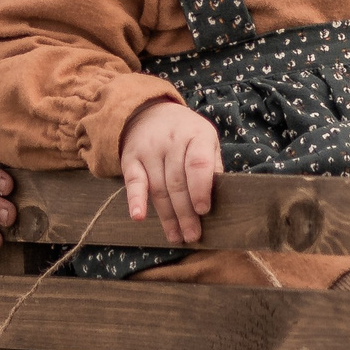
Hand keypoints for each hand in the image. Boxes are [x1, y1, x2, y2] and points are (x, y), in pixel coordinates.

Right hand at [119, 100, 220, 245]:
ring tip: (176, 236)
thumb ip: (212, 166)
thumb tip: (218, 199)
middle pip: (177, 182)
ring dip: (167, 216)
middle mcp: (171, 141)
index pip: (197, 163)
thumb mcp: (206, 140)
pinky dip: (136, 200)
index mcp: (196, 135)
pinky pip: (133, 182)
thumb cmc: (186, 135)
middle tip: (192, 235)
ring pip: (159, 188)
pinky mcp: (130, 158)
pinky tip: (139, 217)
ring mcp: (149, 149)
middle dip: (185, 213)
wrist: (149, 113)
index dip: (200, 189)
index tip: (203, 211)